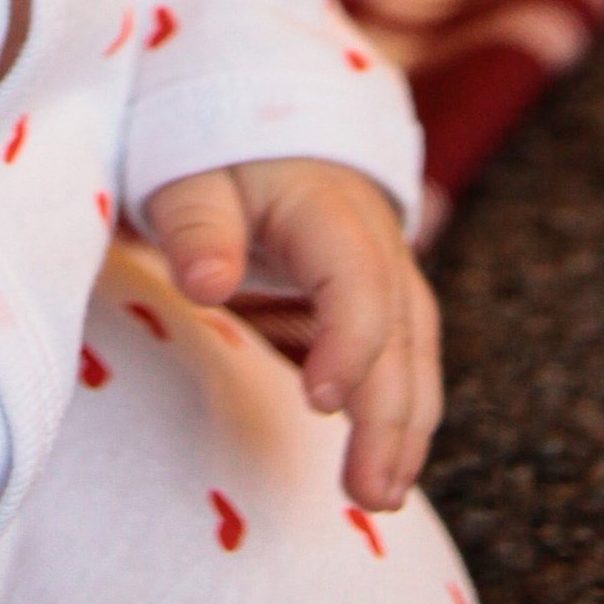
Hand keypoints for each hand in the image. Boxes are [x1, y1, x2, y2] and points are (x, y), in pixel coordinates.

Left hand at [143, 155, 442, 509]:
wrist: (251, 108)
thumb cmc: (214, 148)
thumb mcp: (189, 172)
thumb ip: (198, 226)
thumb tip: (208, 285)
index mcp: (328, 205)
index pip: (357, 279)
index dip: (349, 342)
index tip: (319, 401)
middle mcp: (374, 237)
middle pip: (399, 328)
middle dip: (390, 414)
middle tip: (369, 492)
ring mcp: (385, 264)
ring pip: (415, 347)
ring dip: (406, 424)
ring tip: (384, 495)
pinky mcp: (378, 290)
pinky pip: (406, 352)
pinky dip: (402, 409)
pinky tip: (389, 466)